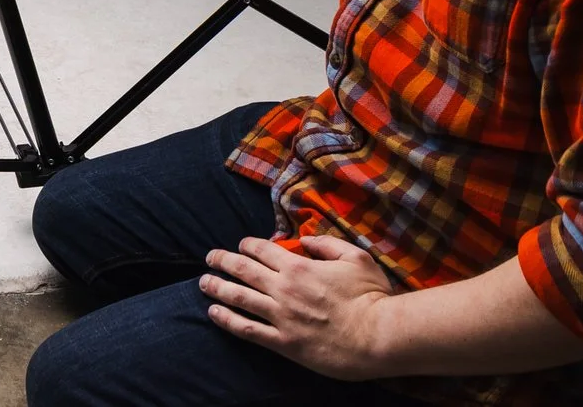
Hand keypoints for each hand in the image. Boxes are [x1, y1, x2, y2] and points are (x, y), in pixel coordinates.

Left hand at [201, 234, 395, 380]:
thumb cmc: (371, 296)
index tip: (240, 246)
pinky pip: (248, 329)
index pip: (261, 249)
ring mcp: (281, 316)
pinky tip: (214, 313)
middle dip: (221, 260)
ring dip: (217, 287)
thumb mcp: (356, 257)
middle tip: (209, 258)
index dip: (246, 245)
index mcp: (299, 266)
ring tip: (204, 283)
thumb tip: (306, 240)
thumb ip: (328, 244)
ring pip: (238, 297)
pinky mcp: (284, 342)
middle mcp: (284, 289)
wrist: (379, 336)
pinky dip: (227, 320)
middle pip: (242, 270)